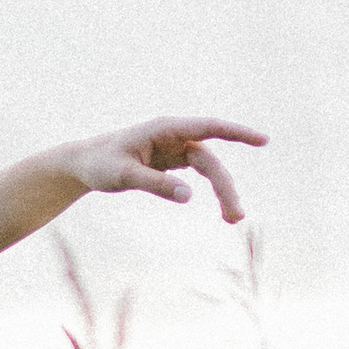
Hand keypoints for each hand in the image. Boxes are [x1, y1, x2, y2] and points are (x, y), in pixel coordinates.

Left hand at [73, 117, 264, 224]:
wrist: (85, 164)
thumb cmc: (101, 164)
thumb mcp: (123, 176)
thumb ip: (155, 184)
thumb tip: (189, 195)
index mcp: (165, 129)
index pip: (209, 128)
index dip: (237, 133)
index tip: (262, 140)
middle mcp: (175, 136)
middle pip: (211, 161)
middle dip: (226, 188)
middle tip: (236, 217)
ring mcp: (177, 149)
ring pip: (210, 170)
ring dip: (223, 192)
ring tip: (233, 220)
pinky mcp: (174, 162)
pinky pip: (201, 176)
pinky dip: (212, 192)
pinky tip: (222, 211)